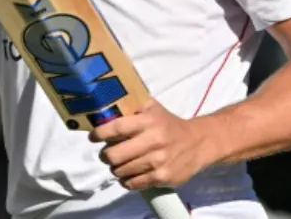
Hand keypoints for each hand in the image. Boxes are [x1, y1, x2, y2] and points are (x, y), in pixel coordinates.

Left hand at [89, 100, 210, 190]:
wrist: (198, 143)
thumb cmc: (169, 124)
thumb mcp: (153, 108)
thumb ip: (132, 106)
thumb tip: (105, 108)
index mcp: (149, 121)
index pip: (117, 128)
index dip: (100, 133)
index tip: (93, 137)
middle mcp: (153, 141)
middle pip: (114, 155)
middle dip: (106, 155)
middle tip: (107, 154)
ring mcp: (158, 161)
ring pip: (121, 171)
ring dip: (116, 169)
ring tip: (120, 164)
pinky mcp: (163, 177)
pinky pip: (133, 184)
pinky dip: (127, 180)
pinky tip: (130, 174)